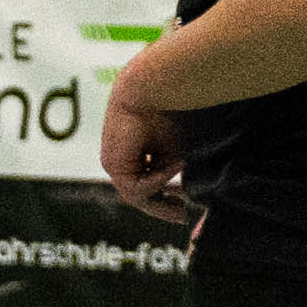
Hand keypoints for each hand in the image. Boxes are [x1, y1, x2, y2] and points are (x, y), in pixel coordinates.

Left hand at [97, 78, 190, 222]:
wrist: (154, 87)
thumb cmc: (173, 110)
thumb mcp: (178, 148)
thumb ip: (178, 170)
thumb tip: (192, 196)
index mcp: (137, 155)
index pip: (148, 185)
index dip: (168, 199)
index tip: (187, 210)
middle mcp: (123, 161)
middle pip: (141, 196)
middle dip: (163, 209)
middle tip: (183, 219)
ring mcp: (115, 164)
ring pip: (138, 196)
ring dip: (164, 197)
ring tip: (184, 198)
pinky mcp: (113, 164)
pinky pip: (137, 187)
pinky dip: (160, 179)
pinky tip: (177, 164)